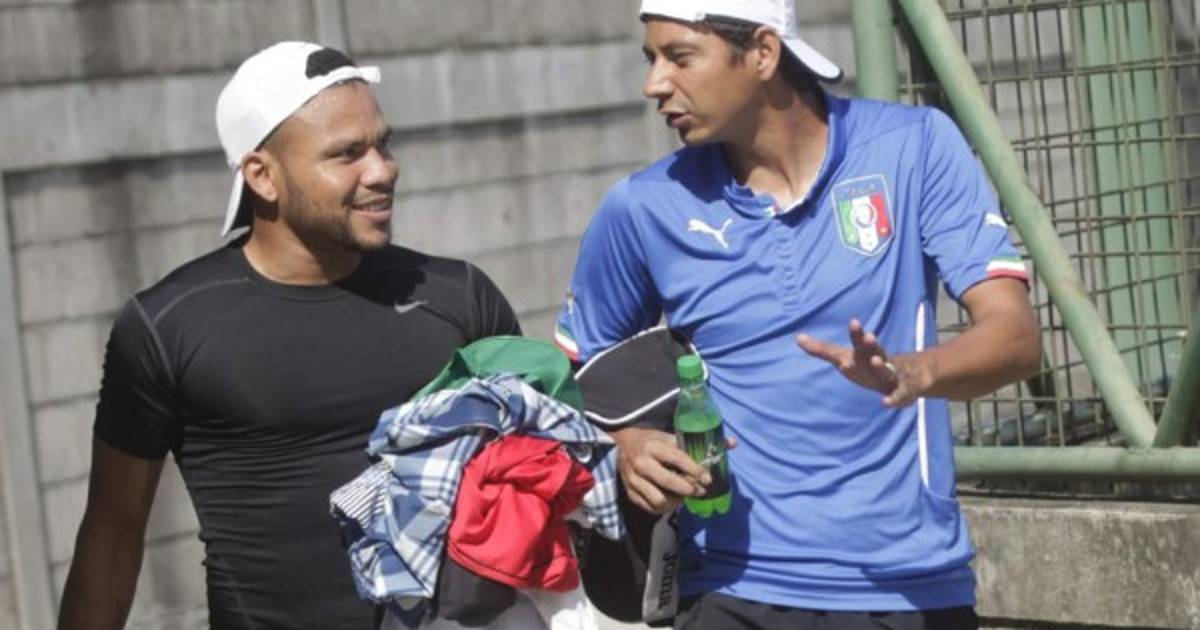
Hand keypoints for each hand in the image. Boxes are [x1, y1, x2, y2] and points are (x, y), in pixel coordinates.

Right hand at [611, 426, 709, 514]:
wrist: (624, 445)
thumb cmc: (653, 441)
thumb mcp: (671, 436)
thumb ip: (698, 442)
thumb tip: (732, 444)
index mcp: (653, 446)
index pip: (677, 459)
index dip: (695, 470)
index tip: (708, 479)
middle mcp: (641, 463)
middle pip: (668, 482)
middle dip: (688, 489)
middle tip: (701, 491)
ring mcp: (633, 480)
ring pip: (659, 499)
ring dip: (676, 501)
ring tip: (684, 497)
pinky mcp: (630, 492)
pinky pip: (650, 507)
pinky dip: (665, 508)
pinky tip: (673, 501)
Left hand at [796, 319, 931, 407]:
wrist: (907, 376)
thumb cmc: (867, 365)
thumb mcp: (844, 357)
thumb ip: (822, 350)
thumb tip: (797, 338)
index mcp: (864, 353)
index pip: (859, 341)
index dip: (857, 333)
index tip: (854, 321)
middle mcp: (879, 360)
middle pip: (875, 350)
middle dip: (870, 344)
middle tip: (868, 336)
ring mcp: (891, 375)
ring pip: (886, 370)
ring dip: (881, 365)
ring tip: (875, 360)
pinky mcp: (902, 392)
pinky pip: (898, 396)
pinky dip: (893, 399)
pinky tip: (885, 403)